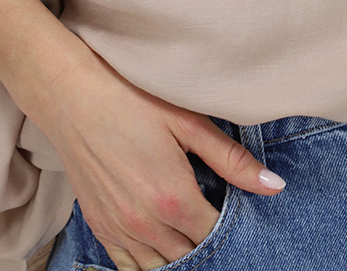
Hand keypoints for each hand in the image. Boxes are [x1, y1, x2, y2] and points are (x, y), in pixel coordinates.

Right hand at [29, 43, 285, 270]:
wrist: (70, 94)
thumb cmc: (132, 98)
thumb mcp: (188, 121)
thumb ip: (232, 159)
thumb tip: (275, 186)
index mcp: (174, 199)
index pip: (215, 235)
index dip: (232, 226)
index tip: (237, 208)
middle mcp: (146, 225)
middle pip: (190, 256)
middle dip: (206, 242)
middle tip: (215, 216)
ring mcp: (119, 230)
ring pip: (159, 267)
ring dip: (179, 255)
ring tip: (190, 231)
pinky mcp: (98, 226)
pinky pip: (128, 265)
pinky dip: (147, 261)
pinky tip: (160, 243)